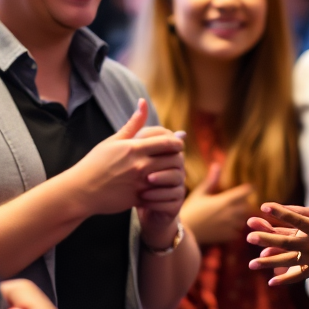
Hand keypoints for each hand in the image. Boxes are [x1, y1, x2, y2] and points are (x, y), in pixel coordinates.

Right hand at [68, 100, 184, 216]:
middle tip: (177, 157)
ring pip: (169, 177)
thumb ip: (132, 124)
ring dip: (174, 173)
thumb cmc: (95, 163)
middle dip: (178, 158)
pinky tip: (161, 186)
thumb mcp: (113, 141)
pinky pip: (159, 194)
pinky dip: (163, 190)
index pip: (167, 143)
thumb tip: (143, 102)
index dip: (177, 143)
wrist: (80, 191)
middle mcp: (139, 165)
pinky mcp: (137, 198)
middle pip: (173, 159)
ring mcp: (139, 183)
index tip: (177, 144)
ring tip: (172, 171)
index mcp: (134, 148)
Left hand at [137, 128, 186, 243]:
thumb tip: (141, 101)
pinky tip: (144, 200)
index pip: (170, 142)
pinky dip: (158, 199)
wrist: (136, 207)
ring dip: (161, 181)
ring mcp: (176, 186)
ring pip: (177, 179)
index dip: (160, 144)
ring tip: (146, 183)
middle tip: (146, 169)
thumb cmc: (132, 177)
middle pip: (177, 159)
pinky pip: (172, 200)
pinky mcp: (174, 204)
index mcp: (165, 155)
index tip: (142, 149)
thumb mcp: (131, 154)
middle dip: (163, 163)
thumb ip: (136, 129)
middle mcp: (174, 169)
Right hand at [181, 163, 253, 245]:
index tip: (247, 188)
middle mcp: (230, 213)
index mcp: (225, 200)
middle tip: (238, 201)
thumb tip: (216, 165)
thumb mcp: (199, 193)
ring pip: (243, 219)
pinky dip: (235, 228)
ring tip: (231, 213)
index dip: (248, 189)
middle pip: (247, 205)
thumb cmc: (190, 210)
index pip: (246, 192)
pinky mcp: (227, 236)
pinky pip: (238, 231)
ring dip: (240, 216)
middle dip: (244, 202)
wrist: (183, 232)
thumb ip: (211, 180)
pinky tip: (226, 225)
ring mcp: (229, 226)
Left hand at [246, 172, 308, 286]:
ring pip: (288, 261)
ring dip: (269, 261)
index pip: (296, 220)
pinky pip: (299, 275)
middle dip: (267, 238)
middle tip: (249, 236)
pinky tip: (271, 282)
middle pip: (286, 242)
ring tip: (251, 263)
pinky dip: (285, 279)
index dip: (279, 212)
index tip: (264, 206)